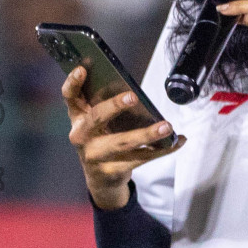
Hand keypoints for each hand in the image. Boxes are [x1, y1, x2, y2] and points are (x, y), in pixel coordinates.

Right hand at [62, 70, 185, 209]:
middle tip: (133, 97)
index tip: (82, 69)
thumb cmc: (100, 140)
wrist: (99, 178)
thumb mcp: (94, 123)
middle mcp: (81, 136)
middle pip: (96, 118)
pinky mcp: (112, 170)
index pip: (69, 96)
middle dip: (114, 106)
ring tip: (167, 126)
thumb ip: (103, 105)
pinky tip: (177, 141)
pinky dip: (162, 149)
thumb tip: (132, 89)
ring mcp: (95, 155)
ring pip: (122, 142)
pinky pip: (141, 158)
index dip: (72, 83)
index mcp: (77, 117)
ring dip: (147, 134)